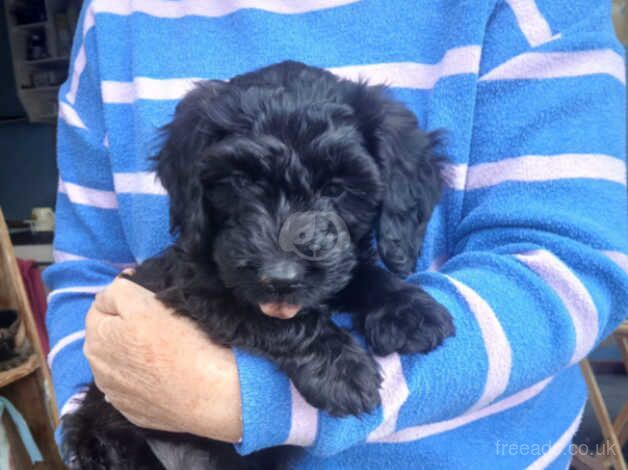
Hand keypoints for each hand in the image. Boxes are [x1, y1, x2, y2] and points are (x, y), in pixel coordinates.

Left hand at [83, 274, 242, 442]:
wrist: (211, 394)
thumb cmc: (182, 341)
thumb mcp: (146, 302)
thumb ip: (118, 291)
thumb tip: (113, 290)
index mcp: (95, 339)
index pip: (100, 306)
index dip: (125, 298)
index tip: (152, 301)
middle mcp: (98, 371)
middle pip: (109, 337)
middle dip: (125, 328)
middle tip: (161, 325)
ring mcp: (116, 397)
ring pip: (121, 363)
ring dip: (133, 355)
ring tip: (165, 352)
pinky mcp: (135, 414)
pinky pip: (135, 387)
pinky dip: (144, 379)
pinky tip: (165, 376)